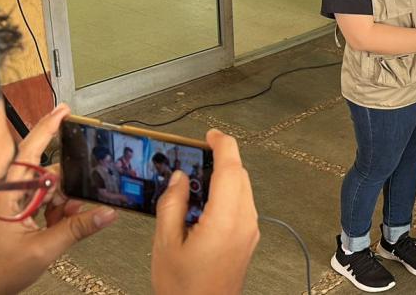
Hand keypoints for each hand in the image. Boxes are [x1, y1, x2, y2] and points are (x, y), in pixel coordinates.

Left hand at [0, 104, 118, 294]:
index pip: (29, 153)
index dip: (47, 129)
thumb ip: (77, 230)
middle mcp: (9, 195)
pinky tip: (60, 223)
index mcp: (7, 196)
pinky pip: (44, 203)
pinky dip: (57, 211)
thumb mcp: (42, 250)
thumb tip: (106, 214)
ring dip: (63, 201)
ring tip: (67, 218)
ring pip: (48, 189)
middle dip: (67, 182)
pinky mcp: (16, 214)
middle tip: (78, 194)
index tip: (63, 112)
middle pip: (45, 172)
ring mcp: (12, 204)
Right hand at [152, 130, 258, 294]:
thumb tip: (180, 178)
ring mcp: (250, 231)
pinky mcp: (248, 239)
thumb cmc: (184, 287)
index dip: (222, 145)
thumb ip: (173, 204)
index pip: (231, 169)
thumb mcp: (166, 243)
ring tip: (196, 179)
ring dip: (224, 177)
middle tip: (196, 154)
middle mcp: (244, 222)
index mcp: (225, 219)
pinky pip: (241, 205)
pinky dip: (227, 194)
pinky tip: (204, 202)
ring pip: (243, 189)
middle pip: (240, 176)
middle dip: (221, 159)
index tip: (210, 135)